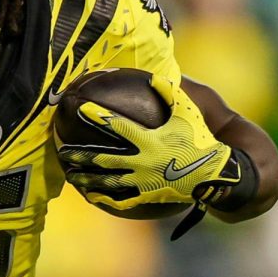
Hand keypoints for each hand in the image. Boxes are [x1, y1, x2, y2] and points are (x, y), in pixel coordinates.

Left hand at [57, 74, 236, 211]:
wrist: (216, 174)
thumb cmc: (200, 139)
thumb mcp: (187, 112)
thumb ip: (169, 93)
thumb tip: (153, 76)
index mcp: (147, 140)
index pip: (115, 125)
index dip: (96, 116)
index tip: (79, 107)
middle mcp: (139, 162)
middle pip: (101, 158)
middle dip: (80, 154)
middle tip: (62, 150)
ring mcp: (141, 182)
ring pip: (106, 182)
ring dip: (85, 178)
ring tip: (70, 174)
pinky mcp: (146, 196)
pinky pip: (120, 200)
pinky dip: (103, 198)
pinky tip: (90, 197)